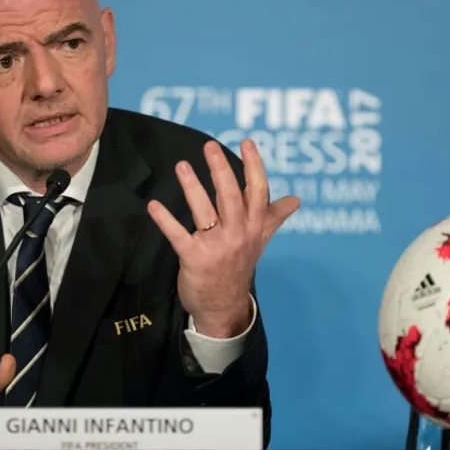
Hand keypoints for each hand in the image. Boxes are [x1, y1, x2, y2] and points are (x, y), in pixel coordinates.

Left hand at [147, 139, 298, 337]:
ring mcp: (216, 247)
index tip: (246, 142)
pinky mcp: (195, 259)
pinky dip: (165, 220)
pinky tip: (154, 206)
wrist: (224, 307)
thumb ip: (273, 217)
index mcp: (253, 226)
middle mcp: (238, 233)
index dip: (253, 166)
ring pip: (205, 212)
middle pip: (231, 197)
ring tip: (182, 166)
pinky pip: (178, 236)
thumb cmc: (239, 267)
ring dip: (192, 188)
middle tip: (209, 146)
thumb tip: (295, 200)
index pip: (258, 191)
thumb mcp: (259, 241)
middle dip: (221, 170)